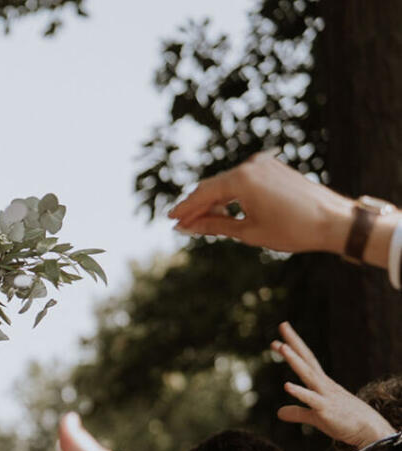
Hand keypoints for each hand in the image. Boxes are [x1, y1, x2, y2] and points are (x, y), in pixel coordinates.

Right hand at [167, 152, 353, 255]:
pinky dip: (231, 195)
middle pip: (213, 186)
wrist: (334, 220)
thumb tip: (187, 227)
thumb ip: (213, 226)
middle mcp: (251, 166)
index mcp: (241, 179)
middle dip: (197, 206)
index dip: (185, 209)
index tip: (170, 221)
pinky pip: (243, 180)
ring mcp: (264, 164)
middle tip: (181, 224)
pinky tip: (225, 210)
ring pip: (227, 183)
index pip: (203, 194)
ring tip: (202, 222)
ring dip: (214, 202)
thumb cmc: (292, 229)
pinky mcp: (274, 168)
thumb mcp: (248, 231)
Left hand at [273, 322, 393, 446]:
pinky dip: (300, 392)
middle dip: (293, 343)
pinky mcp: (326, 410)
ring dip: (295, 361)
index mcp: (321, 384)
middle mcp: (323, 385)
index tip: (278, 340)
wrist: (369, 431)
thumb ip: (297, 413)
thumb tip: (278, 413)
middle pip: (306, 360)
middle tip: (282, 325)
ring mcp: (325, 396)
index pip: (306, 362)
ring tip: (282, 347)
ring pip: (308, 375)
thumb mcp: (316, 417)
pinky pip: (311, 400)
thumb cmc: (345, 422)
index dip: (293, 350)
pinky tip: (287, 385)